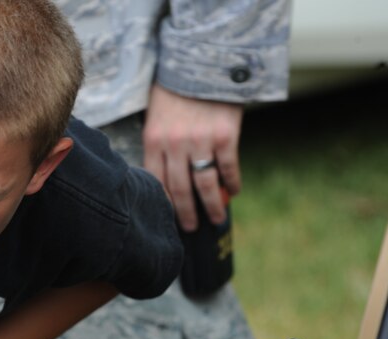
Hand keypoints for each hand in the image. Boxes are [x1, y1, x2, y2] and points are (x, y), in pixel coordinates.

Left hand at [142, 84, 243, 231]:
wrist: (203, 61)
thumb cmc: (176, 91)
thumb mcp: (157, 118)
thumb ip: (160, 145)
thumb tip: (165, 179)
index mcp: (154, 141)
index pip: (156, 182)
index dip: (163, 204)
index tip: (166, 219)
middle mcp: (175, 145)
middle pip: (179, 190)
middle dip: (185, 213)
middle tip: (190, 228)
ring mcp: (200, 141)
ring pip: (205, 184)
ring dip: (211, 206)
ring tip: (215, 219)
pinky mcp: (225, 136)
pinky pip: (228, 168)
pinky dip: (232, 183)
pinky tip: (233, 191)